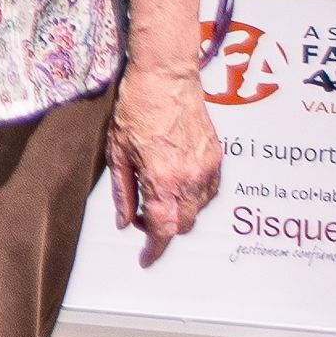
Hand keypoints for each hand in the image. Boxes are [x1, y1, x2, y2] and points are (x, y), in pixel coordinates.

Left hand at [107, 58, 221, 266]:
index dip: (154, 249)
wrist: (166, 78)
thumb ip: (123, 191)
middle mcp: (191, 179)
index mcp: (163, 180)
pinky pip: (209, 191)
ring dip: (178, 213)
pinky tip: (176, 184)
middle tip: (141, 216)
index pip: (163, 230)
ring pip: (198, 210)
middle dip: (163, 230)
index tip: (146, 259)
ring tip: (155, 194)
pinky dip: (193, 197)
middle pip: (183, 225)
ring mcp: (208, 168)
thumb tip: (124, 222)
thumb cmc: (136, 109)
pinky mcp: (217, 157)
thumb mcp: (117, 152)